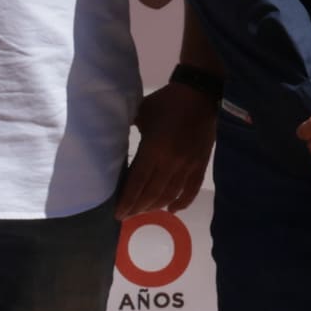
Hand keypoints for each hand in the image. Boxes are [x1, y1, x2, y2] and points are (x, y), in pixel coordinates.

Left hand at [120, 79, 217, 217]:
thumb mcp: (141, 113)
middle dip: (138, 207)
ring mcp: (187, 165)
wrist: (200, 95)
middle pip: (152, 194)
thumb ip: (126, 128)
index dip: (127, 200)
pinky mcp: (200, 165)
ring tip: (143, 211)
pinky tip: (171, 209)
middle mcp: (171, 162)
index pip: (137, 182)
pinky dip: (181, 202)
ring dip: (155, 206)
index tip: (117, 213)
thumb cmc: (166, 102)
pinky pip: (191, 190)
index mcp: (154, 148)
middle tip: (127, 215)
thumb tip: (111, 140)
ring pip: (170, 194)